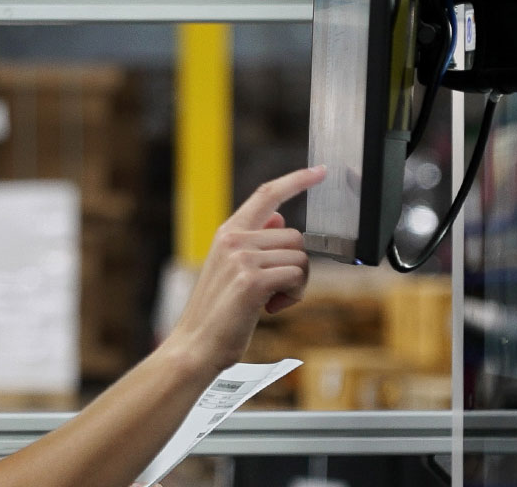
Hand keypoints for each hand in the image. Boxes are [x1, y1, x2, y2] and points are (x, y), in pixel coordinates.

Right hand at [164, 166, 325, 373]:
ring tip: (268, 301)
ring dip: (296, 284)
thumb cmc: (216, 312)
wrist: (195, 345)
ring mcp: (241, 258)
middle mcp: (233, 239)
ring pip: (300, 258)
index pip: (267, 194)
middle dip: (295, 265)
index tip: (321, 171)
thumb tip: (280, 218)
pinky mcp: (252, 280)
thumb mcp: (230, 268)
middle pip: (295, 236)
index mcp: (227, 233)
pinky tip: (270, 308)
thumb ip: (253, 242)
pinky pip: (297, 276)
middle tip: (274, 290)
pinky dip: (293, 296)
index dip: (297, 180)